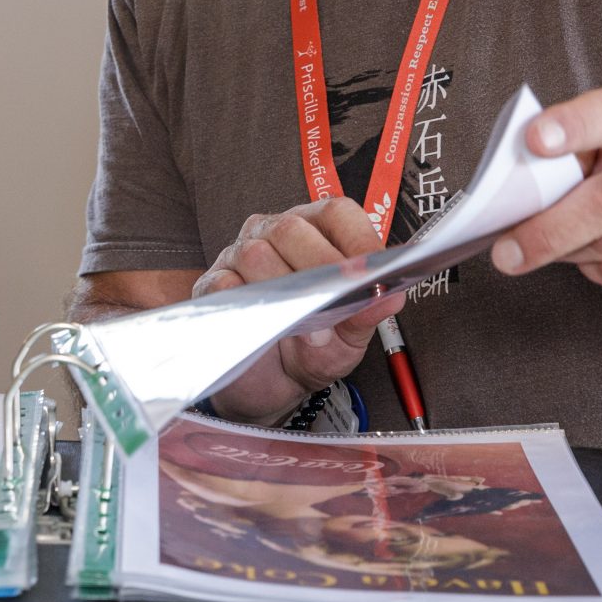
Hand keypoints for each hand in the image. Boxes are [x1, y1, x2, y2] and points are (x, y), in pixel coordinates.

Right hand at [192, 198, 393, 423]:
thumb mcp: (350, 338)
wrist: (272, 387)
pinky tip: (267, 327)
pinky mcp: (211, 285)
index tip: (373, 270)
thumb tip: (390, 295)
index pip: (336, 213)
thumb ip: (368, 314)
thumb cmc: (313, 350)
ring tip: (307, 327)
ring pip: (256, 254)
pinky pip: (226, 286)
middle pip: (292, 228)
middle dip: (320, 265)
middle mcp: (273, 234)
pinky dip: (252, 309)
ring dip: (286, 294)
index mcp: (315, 233)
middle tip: (338, 300)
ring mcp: (236, 256)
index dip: (356, 237)